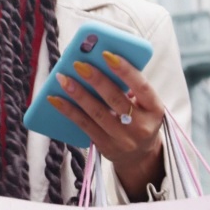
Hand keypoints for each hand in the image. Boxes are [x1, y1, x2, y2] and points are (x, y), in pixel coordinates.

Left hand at [47, 50, 165, 200]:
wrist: (140, 155)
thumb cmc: (139, 118)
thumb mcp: (144, 104)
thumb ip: (129, 86)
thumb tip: (98, 62)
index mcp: (155, 109)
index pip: (142, 87)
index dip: (125, 70)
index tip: (107, 54)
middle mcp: (142, 126)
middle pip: (116, 100)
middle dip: (96, 80)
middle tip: (79, 64)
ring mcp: (123, 140)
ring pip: (97, 113)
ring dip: (78, 94)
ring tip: (63, 78)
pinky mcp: (106, 147)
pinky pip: (84, 126)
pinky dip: (68, 111)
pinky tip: (55, 99)